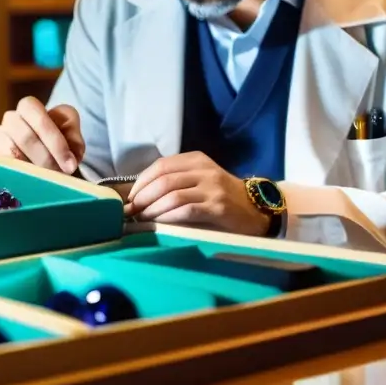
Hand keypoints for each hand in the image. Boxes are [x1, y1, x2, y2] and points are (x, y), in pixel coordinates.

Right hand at [0, 96, 84, 174]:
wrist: (43, 155)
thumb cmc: (58, 142)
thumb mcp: (71, 135)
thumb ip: (74, 139)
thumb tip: (71, 157)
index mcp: (29, 107)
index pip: (38, 116)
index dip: (54, 140)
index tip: (70, 164)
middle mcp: (10, 118)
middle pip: (26, 137)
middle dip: (46, 159)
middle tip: (60, 175)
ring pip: (13, 154)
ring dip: (34, 169)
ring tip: (49, 180)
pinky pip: (3, 167)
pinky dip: (21, 175)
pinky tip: (32, 182)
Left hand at [125, 152, 269, 236]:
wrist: (256, 209)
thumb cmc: (222, 197)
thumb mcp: (200, 180)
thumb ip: (176, 181)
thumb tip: (139, 196)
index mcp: (196, 159)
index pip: (161, 166)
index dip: (141, 182)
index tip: (130, 198)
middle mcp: (204, 169)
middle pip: (163, 180)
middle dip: (142, 197)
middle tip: (131, 212)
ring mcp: (212, 187)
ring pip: (172, 194)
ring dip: (151, 209)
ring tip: (142, 220)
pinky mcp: (218, 206)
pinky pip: (185, 210)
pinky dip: (167, 217)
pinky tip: (159, 224)